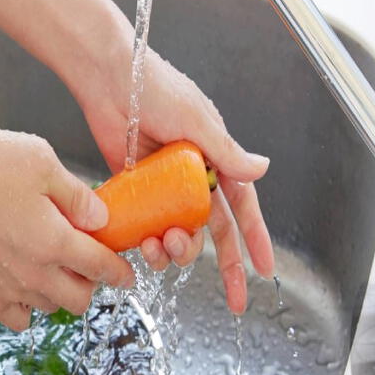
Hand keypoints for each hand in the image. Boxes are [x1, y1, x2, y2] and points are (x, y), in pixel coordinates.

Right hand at [0, 128, 134, 330]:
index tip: (128, 274)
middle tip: (87, 261)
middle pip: (79, 298)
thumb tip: (100, 217)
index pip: (102, 268)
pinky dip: (25, 308)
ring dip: (59, 293)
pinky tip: (26, 286)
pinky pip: (14, 316)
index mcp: (56, 243)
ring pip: (49, 307)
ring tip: (55, 267)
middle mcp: (35, 273)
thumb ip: (77, 194)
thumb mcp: (41, 162)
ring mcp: (7, 285)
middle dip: (91, 283)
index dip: (120, 272)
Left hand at [76, 48, 274, 314]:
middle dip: (226, 266)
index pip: (244, 208)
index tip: (265, 270)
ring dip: (178, 251)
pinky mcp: (137, 190)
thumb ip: (227, 152)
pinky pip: (147, 226)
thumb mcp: (197, 121)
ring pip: (181, 234)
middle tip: (232, 296)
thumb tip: (262, 169)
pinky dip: (148, 240)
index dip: (256, 240)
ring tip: (165, 247)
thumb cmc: (157, 88)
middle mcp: (194, 178)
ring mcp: (164, 187)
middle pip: (216, 231)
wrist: (109, 77)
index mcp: (217, 160)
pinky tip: (144, 244)